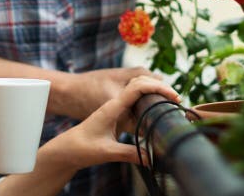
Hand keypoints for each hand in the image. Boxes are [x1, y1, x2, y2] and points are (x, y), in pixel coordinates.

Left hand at [52, 75, 180, 169]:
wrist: (65, 148)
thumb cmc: (81, 146)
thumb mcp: (106, 151)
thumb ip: (129, 153)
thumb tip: (151, 159)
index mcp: (113, 106)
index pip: (138, 87)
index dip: (158, 89)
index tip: (174, 97)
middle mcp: (114, 102)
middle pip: (140, 84)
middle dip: (160, 88)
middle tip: (177, 100)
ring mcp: (114, 106)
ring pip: (137, 90)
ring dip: (153, 92)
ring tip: (170, 102)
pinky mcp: (114, 112)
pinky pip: (133, 100)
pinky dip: (145, 101)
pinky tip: (153, 111)